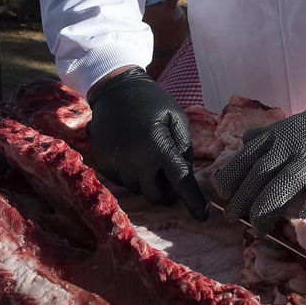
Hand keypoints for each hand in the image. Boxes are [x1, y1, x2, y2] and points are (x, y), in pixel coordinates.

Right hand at [87, 67, 207, 218]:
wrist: (114, 89)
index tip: (203, 215)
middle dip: (166, 193)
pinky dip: (130, 174)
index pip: (180, 183)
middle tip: (170, 179)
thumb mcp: (177, 118)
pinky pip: (120, 181)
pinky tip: (132, 154)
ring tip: (149, 158)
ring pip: (137, 189)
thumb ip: (183, 149)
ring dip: (147, 181)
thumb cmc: (152, 101)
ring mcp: (115, 163)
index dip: (193, 202)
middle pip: (155, 195)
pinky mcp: (102, 162)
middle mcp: (135, 161)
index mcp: (158, 148)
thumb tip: (185, 177)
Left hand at [214, 102, 305, 236]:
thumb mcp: (293, 123)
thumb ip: (268, 134)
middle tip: (232, 217)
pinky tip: (299, 223)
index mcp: (279, 135)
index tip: (223, 192)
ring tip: (257, 228)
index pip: (247, 156)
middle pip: (258, 176)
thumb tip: (243, 140)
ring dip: (265, 211)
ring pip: (280, 189)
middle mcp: (291, 146)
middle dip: (242, 199)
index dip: (231, 176)